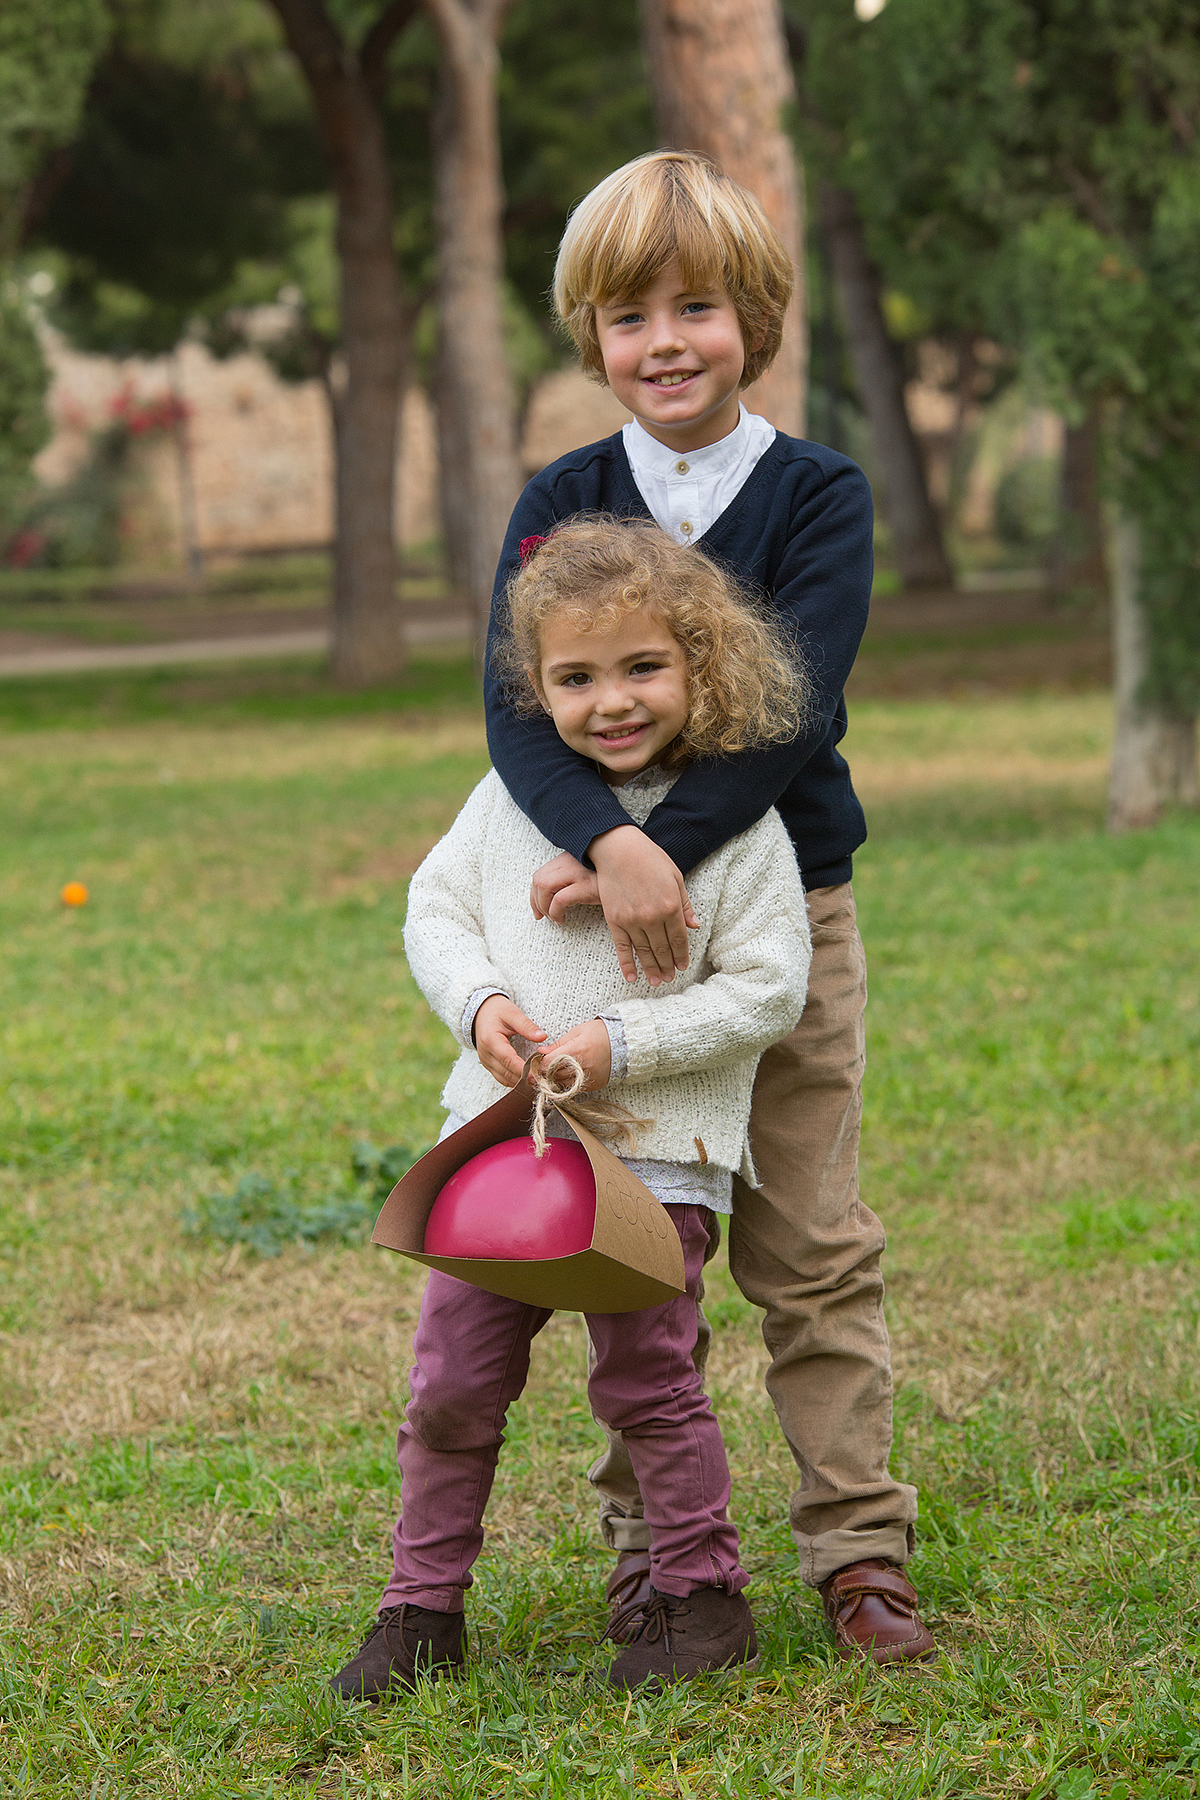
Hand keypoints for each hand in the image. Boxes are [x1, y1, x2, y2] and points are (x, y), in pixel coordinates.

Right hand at [473, 994, 546, 1086]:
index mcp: (490, 1040)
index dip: (523, 1069)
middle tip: (543, 1079)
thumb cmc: (497, 1011)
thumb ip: (527, 1026)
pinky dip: (515, 1080)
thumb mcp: (512, 1013)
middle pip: (506, 1073)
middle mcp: (485, 1054)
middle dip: (524, 1078)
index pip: (508, 1059)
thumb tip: (542, 1037)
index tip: (538, 1074)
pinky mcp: (489, 1066)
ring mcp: (485, 1062)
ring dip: (520, 1082)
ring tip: (538, 1080)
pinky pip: (502, 1078)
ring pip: (504, 1079)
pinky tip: (528, 1079)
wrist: (481, 1013)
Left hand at [530, 852, 600, 920]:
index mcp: (568, 857)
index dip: (534, 894)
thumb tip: (547, 899)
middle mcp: (570, 860)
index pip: (541, 874)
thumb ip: (567, 879)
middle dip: (536, 902)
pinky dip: (555, 912)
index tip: (537, 910)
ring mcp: (577, 870)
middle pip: (539, 879)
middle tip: (543, 916)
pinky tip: (562, 919)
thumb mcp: (585, 875)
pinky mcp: (586, 884)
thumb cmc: (607, 883)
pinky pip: (559, 899)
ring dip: (544, 907)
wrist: (633, 882)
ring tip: (554, 918)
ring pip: (544, 886)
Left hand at [540, 1019, 611, 1091]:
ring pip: (561, 1084)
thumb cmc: (600, 1033)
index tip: (534, 1063)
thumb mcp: (577, 1032)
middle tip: (537, 1070)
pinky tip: (565, 1075)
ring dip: (553, 1079)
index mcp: (576, 1050)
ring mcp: (588, 1078)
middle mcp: (582, 1067)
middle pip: (553, 1076)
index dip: (538, 1064)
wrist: (624, 1043)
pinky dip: (566, 1083)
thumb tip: (541, 1052)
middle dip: (543, 1073)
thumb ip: (558, 1044)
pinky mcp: (593, 1085)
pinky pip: (573, 1088)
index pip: (548, 1063)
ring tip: (551, 1072)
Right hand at [589, 825, 699, 986]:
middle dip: (668, 966)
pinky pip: (622, 948)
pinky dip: (627, 964)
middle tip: (670, 978)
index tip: (682, 966)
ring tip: (657, 982)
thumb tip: (695, 926)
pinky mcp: (615, 921)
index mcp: (671, 906)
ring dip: (652, 969)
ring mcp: (632, 921)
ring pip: (644, 952)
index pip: (679, 938)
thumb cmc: (650, 859)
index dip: (681, 955)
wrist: (619, 849)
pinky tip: (632, 977)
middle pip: (662, 949)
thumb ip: (685, 904)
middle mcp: (653, 917)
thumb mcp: (675, 877)